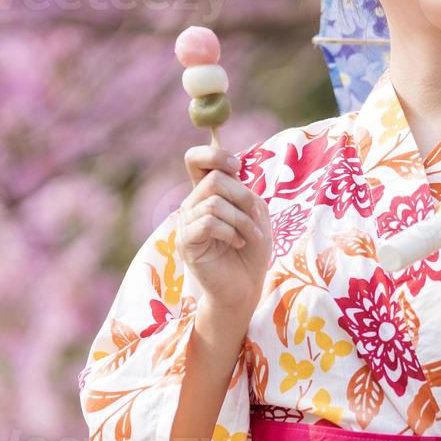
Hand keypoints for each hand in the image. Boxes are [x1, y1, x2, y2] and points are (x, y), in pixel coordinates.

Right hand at [177, 144, 272, 315]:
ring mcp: (186, 223)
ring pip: (213, 202)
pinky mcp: (186, 242)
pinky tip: (237, 242)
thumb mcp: (255, 212)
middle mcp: (192, 204)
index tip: (237, 168)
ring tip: (250, 236)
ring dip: (241, 219)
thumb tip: (229, 174)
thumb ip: (242, 190)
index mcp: (207, 193)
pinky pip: (208, 223)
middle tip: (255, 218)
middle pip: (213, 179)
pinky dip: (230, 231)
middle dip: (242, 197)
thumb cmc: (252, 249)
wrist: (246, 286)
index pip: (195, 160)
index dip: (214, 154)